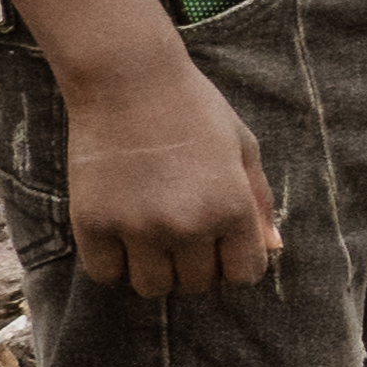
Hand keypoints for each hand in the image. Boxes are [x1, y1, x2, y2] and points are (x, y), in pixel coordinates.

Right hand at [60, 37, 280, 296]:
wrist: (128, 79)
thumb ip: (260, 201)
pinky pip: (105, 274)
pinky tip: (120, 236)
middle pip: (195, 284)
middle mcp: (188, 226)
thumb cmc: (194, 107)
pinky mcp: (93, 224)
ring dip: (155, 270)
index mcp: (232, 207)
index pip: (244, 275)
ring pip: (151, 287)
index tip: (223, 246)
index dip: (236, 263)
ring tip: (152, 237)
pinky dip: (113, 263)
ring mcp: (137, 228)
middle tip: (183, 232)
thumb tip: (273, 248)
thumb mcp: (243, 146)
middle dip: (196, 265)